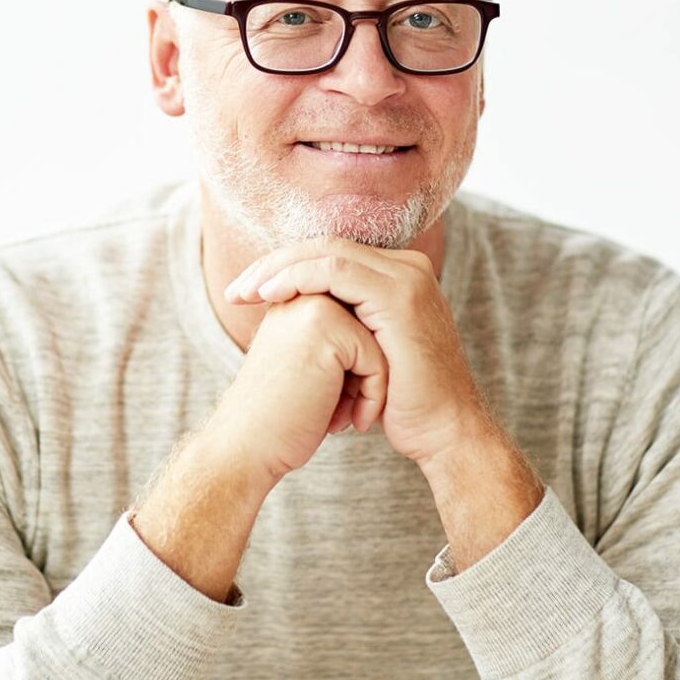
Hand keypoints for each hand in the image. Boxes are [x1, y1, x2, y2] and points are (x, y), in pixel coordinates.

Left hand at [225, 237, 485, 469]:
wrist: (443, 434)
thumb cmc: (400, 402)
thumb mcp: (366, 352)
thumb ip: (343, 322)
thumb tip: (295, 313)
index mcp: (398, 275)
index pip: (331, 253)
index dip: (284, 266)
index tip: (246, 291)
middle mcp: (407, 267)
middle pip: (325, 245)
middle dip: (274, 264)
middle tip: (235, 290)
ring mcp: (407, 278)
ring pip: (327, 251)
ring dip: (278, 269)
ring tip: (244, 292)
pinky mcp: (399, 296)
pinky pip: (337, 271)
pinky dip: (298, 278)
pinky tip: (271, 295)